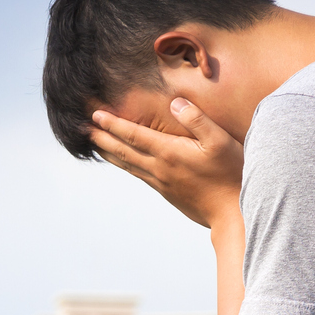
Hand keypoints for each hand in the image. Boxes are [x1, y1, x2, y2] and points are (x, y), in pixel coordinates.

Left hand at [89, 99, 243, 230]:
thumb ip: (197, 120)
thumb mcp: (219, 141)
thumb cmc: (230, 173)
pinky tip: (122, 162)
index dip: (113, 124)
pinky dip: (124, 165)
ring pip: (127, 164)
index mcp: (169, 152)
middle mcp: (159, 168)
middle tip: (83, 128)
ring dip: (109, 152)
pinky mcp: (165, 191)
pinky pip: (137, 174)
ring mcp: (161, 182)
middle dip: (102, 137)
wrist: (231, 212)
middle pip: (123, 150)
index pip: (134, 135)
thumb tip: (175, 103)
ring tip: (94, 143)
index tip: (95, 115)